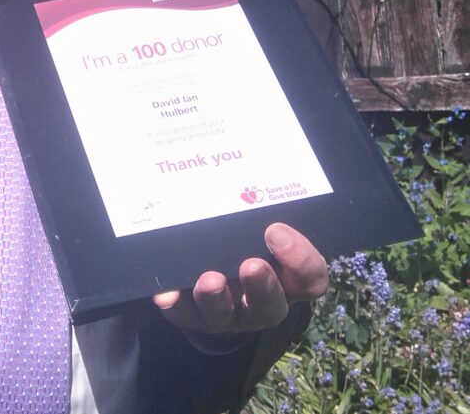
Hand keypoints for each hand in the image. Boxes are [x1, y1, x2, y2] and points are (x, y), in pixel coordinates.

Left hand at [153, 223, 328, 335]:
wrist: (205, 271)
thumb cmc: (241, 236)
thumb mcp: (256, 224)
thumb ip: (257, 206)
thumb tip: (245, 161)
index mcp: (285, 279)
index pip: (309, 278)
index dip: (300, 259)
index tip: (276, 230)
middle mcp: (259, 301)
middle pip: (272, 305)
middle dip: (262, 286)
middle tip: (251, 265)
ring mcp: (226, 312)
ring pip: (225, 313)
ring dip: (216, 297)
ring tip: (209, 280)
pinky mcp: (191, 314)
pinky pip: (182, 312)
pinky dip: (175, 302)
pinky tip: (165, 292)